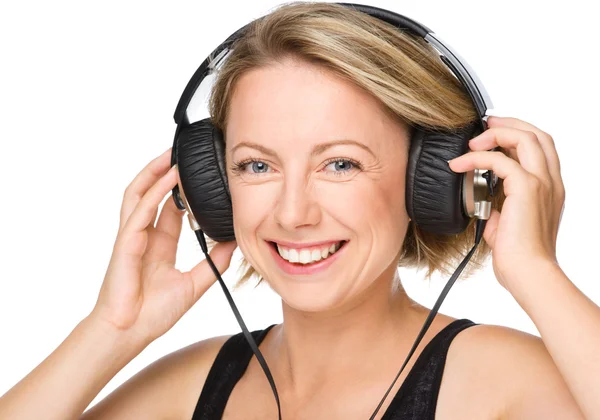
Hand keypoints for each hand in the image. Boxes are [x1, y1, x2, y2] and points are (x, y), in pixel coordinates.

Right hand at [89, 147, 236, 345]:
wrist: (131, 333)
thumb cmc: (153, 313)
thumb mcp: (195, 283)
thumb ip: (214, 263)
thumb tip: (235, 244)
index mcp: (159, 244)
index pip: (171, 209)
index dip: (184, 192)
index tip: (202, 177)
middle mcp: (144, 236)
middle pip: (152, 194)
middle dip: (165, 172)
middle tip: (183, 155)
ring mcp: (133, 237)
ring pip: (140, 194)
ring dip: (154, 172)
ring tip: (171, 154)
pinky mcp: (126, 242)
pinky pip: (140, 210)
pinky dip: (155, 192)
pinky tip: (169, 178)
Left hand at [448, 116, 564, 290]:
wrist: (528, 273)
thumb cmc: (518, 255)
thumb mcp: (507, 222)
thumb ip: (499, 205)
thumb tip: (481, 197)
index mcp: (550, 189)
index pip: (541, 148)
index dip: (518, 133)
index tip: (493, 132)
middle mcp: (551, 182)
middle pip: (537, 134)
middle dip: (509, 123)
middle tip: (484, 124)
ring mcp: (543, 183)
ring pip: (526, 137)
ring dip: (495, 133)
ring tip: (471, 142)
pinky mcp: (527, 188)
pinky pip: (501, 159)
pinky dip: (477, 157)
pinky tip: (460, 165)